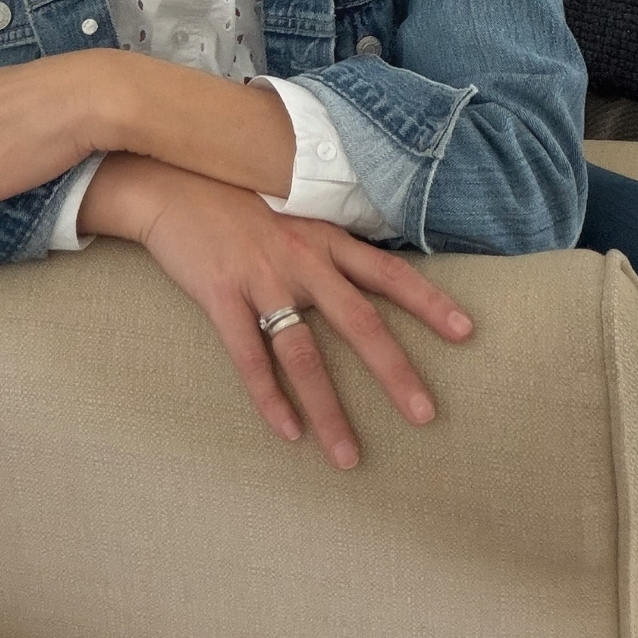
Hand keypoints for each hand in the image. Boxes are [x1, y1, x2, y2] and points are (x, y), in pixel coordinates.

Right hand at [87, 158, 474, 468]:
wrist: (170, 181)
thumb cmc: (234, 198)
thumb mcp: (292, 210)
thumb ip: (327, 242)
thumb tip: (364, 270)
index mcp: (324, 238)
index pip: (388, 272)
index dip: (429, 301)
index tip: (466, 331)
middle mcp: (302, 259)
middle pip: (359, 322)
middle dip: (395, 372)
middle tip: (426, 415)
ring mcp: (261, 278)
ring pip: (303, 353)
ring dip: (329, 410)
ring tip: (348, 456)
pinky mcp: (220, 295)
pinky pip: (248, 357)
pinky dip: (269, 398)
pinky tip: (286, 432)